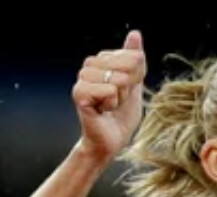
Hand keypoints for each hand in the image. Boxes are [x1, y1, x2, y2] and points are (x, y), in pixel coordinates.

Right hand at [73, 30, 145, 163]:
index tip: (125, 93)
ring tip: (108, 107)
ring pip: (119, 79)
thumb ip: (135, 59)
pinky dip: (111, 105)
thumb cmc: (120, 117)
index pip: (135, 57)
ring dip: (119, 98)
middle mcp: (90, 65)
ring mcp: (82, 78)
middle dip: (128, 89)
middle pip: (128, 66)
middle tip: (116, 102)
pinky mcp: (79, 93)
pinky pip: (109, 91)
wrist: (109, 142)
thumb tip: (134, 33)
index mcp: (103, 60)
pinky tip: (102, 111)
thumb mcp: (134, 85)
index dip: (136, 79)